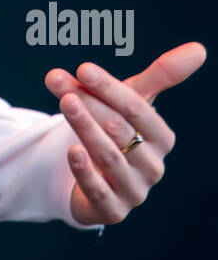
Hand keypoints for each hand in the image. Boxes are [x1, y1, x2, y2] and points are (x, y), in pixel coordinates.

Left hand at [43, 42, 206, 225]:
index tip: (82, 67)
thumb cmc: (118, 132)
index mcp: (161, 138)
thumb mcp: (134, 103)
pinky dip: (85, 171)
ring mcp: (134, 191)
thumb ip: (161, 76)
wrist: (97, 179)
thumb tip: (200, 47)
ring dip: (84, 128)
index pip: (137, 109)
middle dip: (88, 103)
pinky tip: (72, 151)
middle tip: (59, 82)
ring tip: (63, 103)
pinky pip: (98, 191)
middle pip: (119, 129)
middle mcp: (152, 166)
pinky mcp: (112, 211)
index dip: (110, 88)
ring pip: (108, 156)